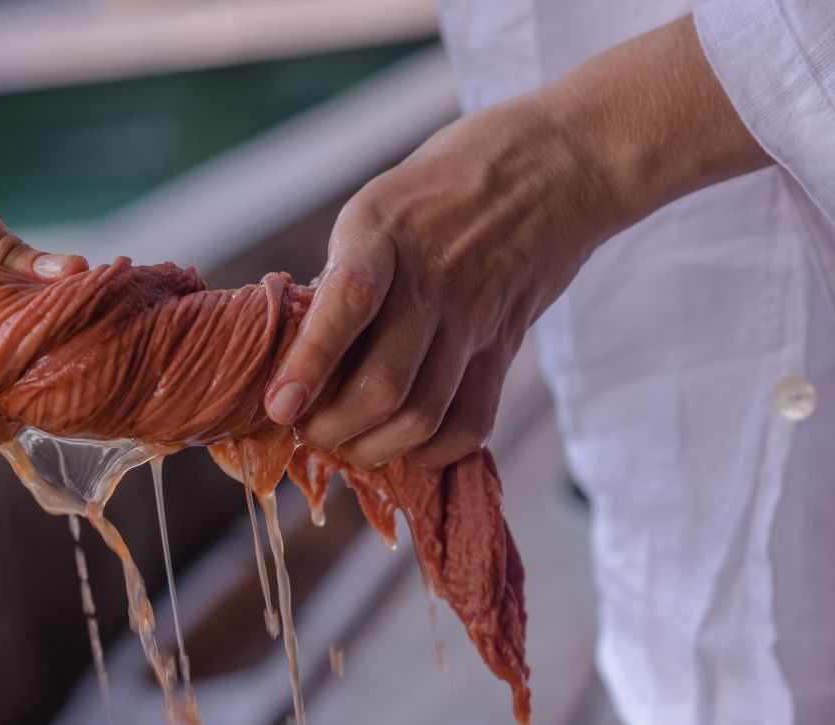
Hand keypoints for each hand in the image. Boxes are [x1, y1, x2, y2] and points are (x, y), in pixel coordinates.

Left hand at [264, 97, 613, 468]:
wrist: (556, 164)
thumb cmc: (445, 185)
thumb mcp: (378, 206)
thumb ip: (345, 273)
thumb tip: (301, 347)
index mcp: (382, 230)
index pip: (347, 302)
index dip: (309, 363)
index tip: (279, 406)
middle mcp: (431, 277)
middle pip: (383, 386)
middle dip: (332, 429)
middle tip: (309, 432)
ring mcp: (474, 317)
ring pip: (423, 415)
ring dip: (376, 449)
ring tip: (350, 447)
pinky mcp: (506, 344)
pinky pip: (473, 420)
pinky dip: (434, 450)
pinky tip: (409, 445)